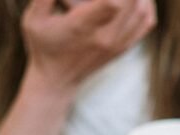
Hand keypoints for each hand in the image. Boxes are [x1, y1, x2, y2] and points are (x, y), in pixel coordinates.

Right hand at [22, 0, 155, 91]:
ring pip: (143, 11)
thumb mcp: (33, 20)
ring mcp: (117, 44)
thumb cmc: (43, 47)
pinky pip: (146, 22)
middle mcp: (104, 37)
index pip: (112, 3)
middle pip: (132, 2)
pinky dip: (147, 5)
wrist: (56, 82)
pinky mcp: (124, 47)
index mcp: (82, 27)